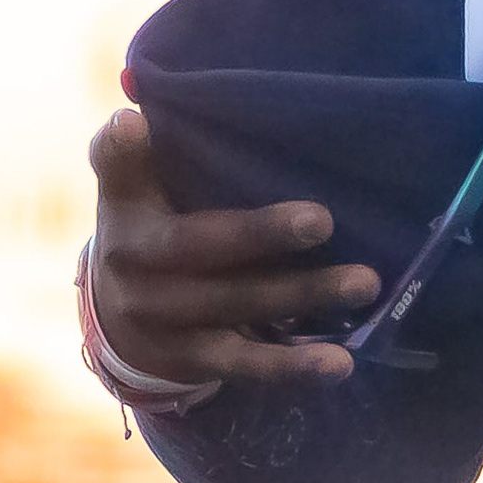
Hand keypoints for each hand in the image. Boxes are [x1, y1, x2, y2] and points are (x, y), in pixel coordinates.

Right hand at [88, 102, 380, 386]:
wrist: (118, 326)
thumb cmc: (147, 234)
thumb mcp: (132, 193)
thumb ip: (138, 156)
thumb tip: (136, 115)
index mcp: (126, 213)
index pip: (118, 175)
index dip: (124, 152)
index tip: (134, 122)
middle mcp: (137, 268)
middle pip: (203, 247)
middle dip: (263, 235)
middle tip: (324, 220)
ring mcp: (166, 320)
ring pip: (238, 305)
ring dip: (304, 297)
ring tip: (364, 284)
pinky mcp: (196, 361)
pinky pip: (248, 364)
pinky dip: (295, 366)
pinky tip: (341, 363)